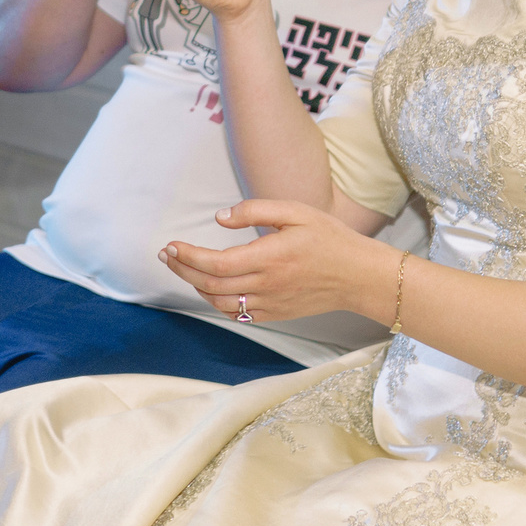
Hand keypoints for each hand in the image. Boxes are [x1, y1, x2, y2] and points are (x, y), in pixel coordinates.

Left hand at [159, 197, 382, 324]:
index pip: (215, 263)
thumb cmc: (329, 238)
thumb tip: (220, 217)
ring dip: (196, 286)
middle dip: (182, 269)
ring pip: (220, 303)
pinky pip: (238, 314)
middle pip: (210, 284)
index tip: (171, 245)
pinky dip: (218, 302)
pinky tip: (210, 287)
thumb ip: (255, 211)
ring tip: (184, 268)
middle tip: (167, 255)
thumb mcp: (295, 211)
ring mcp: (270, 304)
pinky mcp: (276, 314)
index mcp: (268, 258)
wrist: (359, 276)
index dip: (188, 256)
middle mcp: (266, 285)